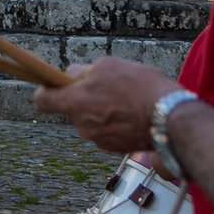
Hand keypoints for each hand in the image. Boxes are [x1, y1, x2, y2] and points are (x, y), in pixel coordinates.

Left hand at [32, 57, 178, 153]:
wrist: (171, 119)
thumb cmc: (140, 87)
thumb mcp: (109, 66)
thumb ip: (83, 72)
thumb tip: (71, 76)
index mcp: (75, 103)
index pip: (42, 100)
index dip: (45, 90)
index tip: (54, 84)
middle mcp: (82, 125)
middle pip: (72, 109)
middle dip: (83, 98)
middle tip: (105, 87)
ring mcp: (98, 140)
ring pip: (90, 120)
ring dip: (100, 110)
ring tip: (125, 100)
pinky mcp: (114, 148)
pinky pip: (105, 132)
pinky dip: (114, 123)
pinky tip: (132, 114)